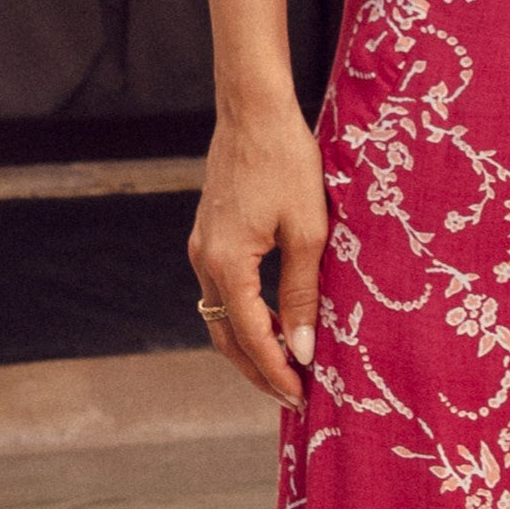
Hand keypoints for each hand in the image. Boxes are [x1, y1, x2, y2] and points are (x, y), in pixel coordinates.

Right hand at [190, 95, 327, 409]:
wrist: (253, 111)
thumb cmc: (288, 163)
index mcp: (226, 264)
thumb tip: (301, 348)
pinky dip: (245, 317)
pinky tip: (274, 322)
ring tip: (287, 368)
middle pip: (226, 337)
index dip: (276, 371)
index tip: (302, 396)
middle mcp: (204, 261)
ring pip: (221, 317)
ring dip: (251, 346)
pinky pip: (223, 293)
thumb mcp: (307, 231)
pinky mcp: (209, 236)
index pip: (250, 337)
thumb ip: (301, 292)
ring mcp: (202, 248)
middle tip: (293, 397)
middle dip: (259, 371)